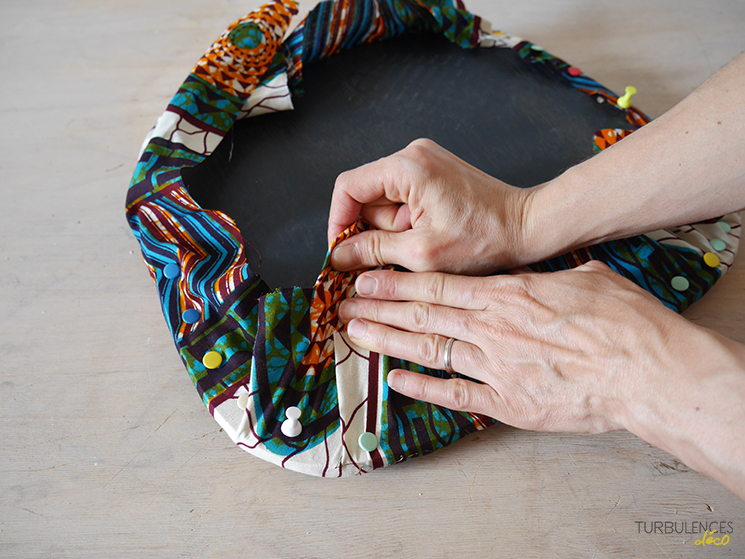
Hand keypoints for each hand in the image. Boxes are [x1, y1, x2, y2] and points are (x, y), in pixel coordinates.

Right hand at [328, 138, 535, 274]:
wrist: (527, 226)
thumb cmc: (484, 239)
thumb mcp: (421, 253)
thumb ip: (373, 251)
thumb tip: (338, 256)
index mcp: (407, 167)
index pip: (348, 188)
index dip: (337, 222)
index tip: (339, 252)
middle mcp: (412, 155)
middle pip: (365, 195)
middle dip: (372, 230)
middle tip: (393, 256)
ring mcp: (424, 161)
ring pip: (383, 200)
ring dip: (392, 230)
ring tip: (422, 246)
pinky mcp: (433, 172)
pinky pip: (401, 198)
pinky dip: (406, 223)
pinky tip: (427, 237)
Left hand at [337, 261, 694, 433]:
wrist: (647, 371)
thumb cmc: (624, 323)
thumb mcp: (589, 281)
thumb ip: (555, 280)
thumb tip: (547, 277)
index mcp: (509, 295)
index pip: (439, 285)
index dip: (397, 282)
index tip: (368, 279)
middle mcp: (493, 328)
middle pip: (423, 315)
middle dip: (380, 308)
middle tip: (346, 305)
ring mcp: (496, 366)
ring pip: (429, 351)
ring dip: (388, 342)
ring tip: (356, 334)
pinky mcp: (507, 403)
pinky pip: (454, 394)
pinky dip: (422, 387)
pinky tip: (394, 381)